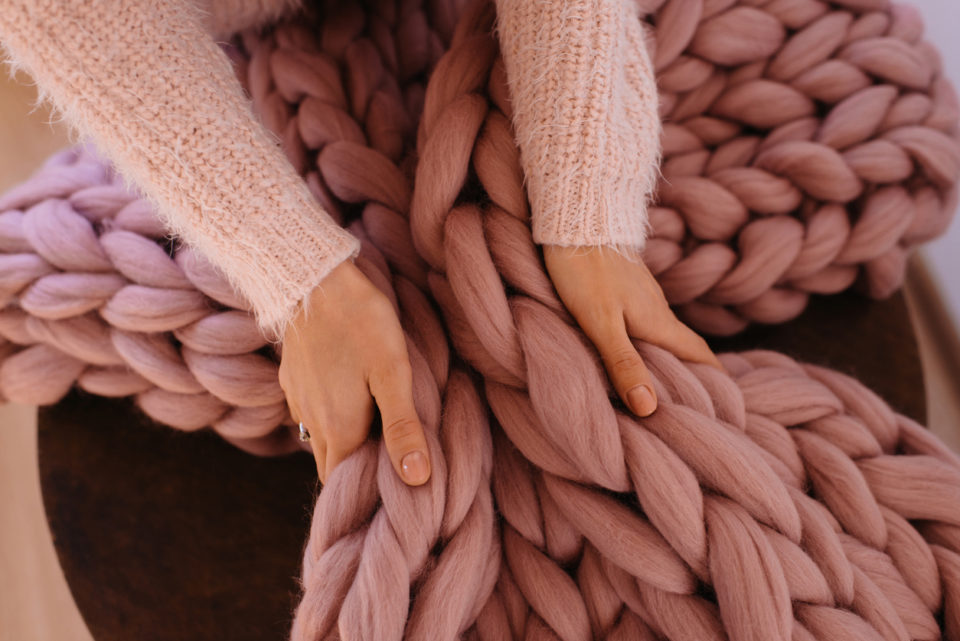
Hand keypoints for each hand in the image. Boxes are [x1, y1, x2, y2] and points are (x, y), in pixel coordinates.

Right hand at [278, 259, 430, 485]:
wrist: (312, 280)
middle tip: (390, 462)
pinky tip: (352, 396)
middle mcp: (312, 422)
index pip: (345, 485)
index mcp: (339, 429)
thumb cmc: (361, 324)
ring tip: (378, 429)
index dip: (368, 492)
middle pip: (332, 466)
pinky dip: (330, 417)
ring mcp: (297, 399)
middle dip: (356, 472)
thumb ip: (403, 428)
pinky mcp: (291, 378)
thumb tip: (417, 479)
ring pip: (320, 438)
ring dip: (344, 443)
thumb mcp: (393, 375)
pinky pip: (309, 412)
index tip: (393, 488)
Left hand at [543, 244, 721, 416]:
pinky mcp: (625, 290)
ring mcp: (642, 298)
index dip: (714, 380)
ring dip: (666, 361)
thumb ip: (624, 364)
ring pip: (662, 336)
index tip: (725, 405)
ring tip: (658, 390)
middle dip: (692, 378)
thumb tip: (649, 408)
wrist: (576, 219)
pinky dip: (645, 345)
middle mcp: (657, 311)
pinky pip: (644, 324)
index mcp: (659, 323)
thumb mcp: (602, 324)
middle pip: (683, 349)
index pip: (699, 355)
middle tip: (693, 408)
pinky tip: (629, 354)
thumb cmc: (586, 272)